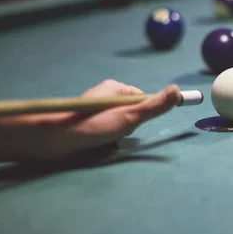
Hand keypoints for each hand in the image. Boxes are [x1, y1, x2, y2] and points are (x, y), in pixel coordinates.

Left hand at [42, 80, 181, 159]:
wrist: (55, 139)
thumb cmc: (94, 125)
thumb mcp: (130, 116)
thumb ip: (155, 106)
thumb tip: (178, 90)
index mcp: (115, 88)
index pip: (142, 99)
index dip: (143, 113)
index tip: (135, 124)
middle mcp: (105, 96)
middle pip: (130, 113)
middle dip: (128, 127)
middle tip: (116, 133)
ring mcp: (94, 110)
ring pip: (118, 124)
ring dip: (116, 135)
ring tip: (104, 141)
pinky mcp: (85, 124)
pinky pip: (104, 132)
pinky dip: (104, 140)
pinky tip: (96, 145)